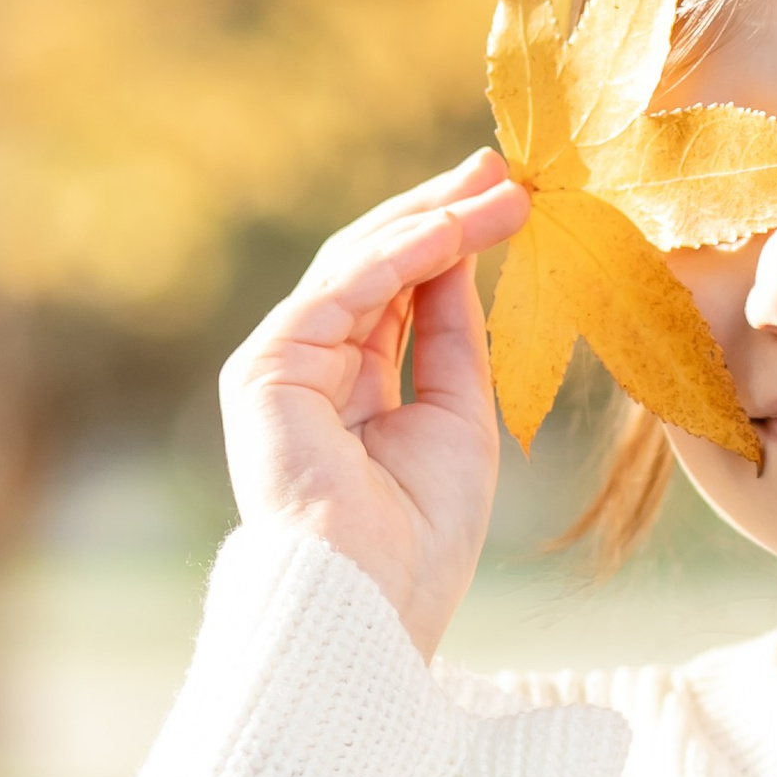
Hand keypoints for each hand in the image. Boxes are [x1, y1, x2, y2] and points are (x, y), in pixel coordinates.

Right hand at [219, 152, 530, 659]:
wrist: (371, 607)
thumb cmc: (417, 539)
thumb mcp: (457, 415)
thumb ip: (453, 334)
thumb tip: (463, 253)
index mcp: (350, 390)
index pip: (399, 293)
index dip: (451, 241)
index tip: (510, 197)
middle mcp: (309, 370)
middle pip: (375, 267)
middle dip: (440, 214)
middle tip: (503, 169)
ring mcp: (282, 367)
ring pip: (357, 268)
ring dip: (432, 222)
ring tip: (501, 188)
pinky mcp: (266, 369)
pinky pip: (340, 293)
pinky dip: (400, 256)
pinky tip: (453, 228)